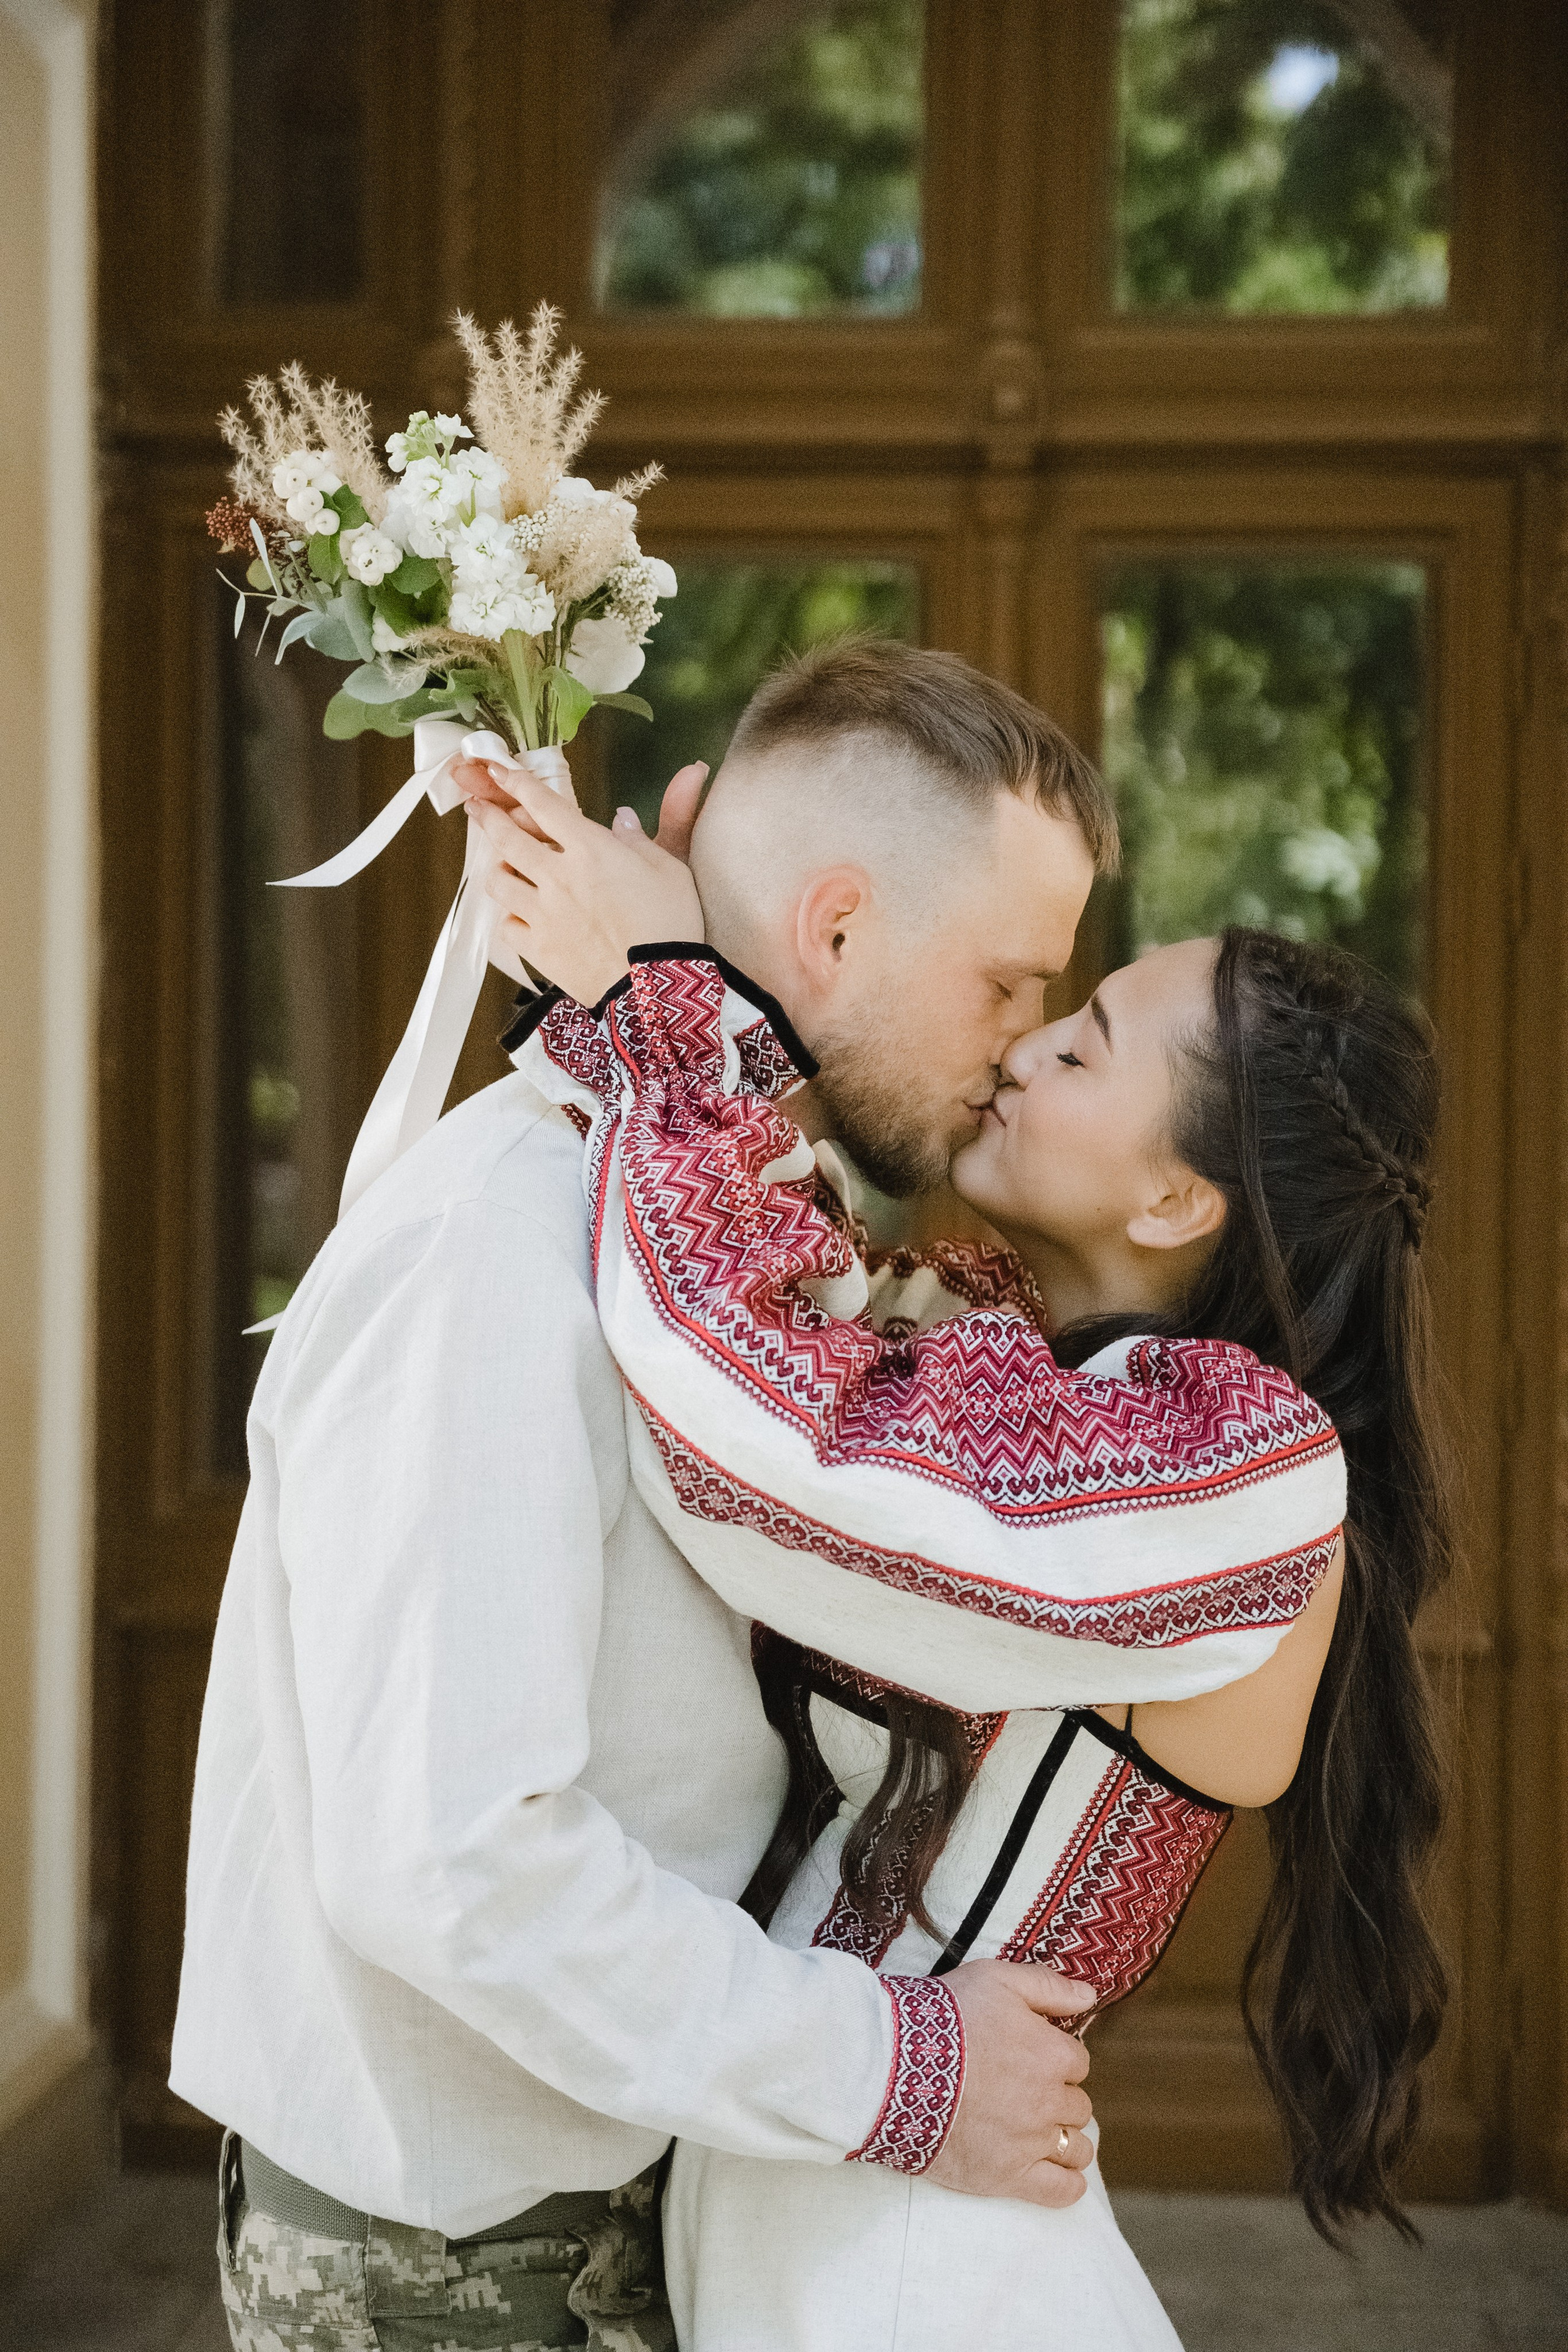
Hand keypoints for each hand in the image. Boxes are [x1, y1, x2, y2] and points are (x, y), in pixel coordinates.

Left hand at [465, 767, 706, 1004]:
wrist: (656, 991)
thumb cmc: (670, 926)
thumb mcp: (672, 869)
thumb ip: (647, 835)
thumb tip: (622, 817)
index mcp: (590, 849)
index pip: (543, 804)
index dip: (517, 783)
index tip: (500, 772)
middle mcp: (557, 876)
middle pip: (508, 838)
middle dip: (489, 817)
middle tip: (477, 808)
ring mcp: (542, 914)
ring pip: (498, 881)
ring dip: (498, 869)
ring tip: (503, 867)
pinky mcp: (538, 949)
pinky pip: (507, 926)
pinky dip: (510, 917)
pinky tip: (519, 915)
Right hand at [925, 1961, 1095, 2207]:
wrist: (893, 2065)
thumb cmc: (944, 2017)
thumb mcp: (996, 1978)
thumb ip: (1047, 1985)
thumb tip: (1089, 1996)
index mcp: (1052, 2054)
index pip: (1077, 2062)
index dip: (1055, 2058)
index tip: (1030, 2058)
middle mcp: (1049, 2101)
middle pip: (1077, 2105)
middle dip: (1057, 2097)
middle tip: (1023, 2091)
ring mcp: (1029, 2142)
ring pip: (1077, 2148)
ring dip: (1066, 2140)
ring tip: (1039, 2132)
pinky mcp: (1007, 2177)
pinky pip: (1061, 2192)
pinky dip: (1068, 2184)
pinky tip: (1058, 2172)